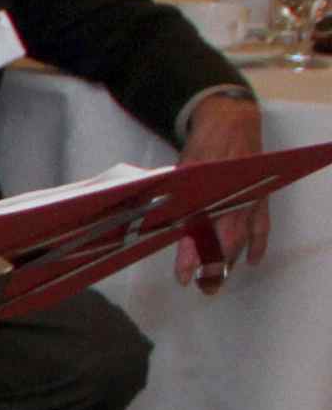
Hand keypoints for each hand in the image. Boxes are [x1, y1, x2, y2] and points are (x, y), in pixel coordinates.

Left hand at [179, 88, 271, 278]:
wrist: (230, 121)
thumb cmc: (200, 147)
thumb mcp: (176, 173)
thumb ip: (167, 199)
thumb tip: (148, 227)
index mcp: (205, 193)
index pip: (197, 233)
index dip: (190, 258)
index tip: (183, 278)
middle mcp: (230, 199)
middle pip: (224, 242)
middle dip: (214, 268)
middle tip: (204, 288)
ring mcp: (248, 198)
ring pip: (242, 238)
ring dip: (231, 261)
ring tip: (218, 280)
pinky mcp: (259, 196)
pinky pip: (262, 224)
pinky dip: (258, 243)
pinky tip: (251, 260)